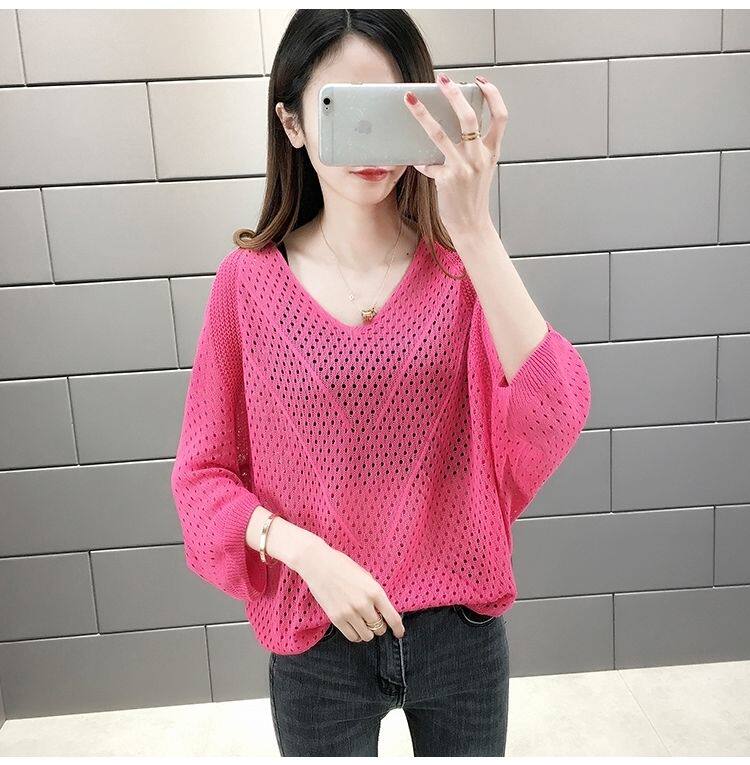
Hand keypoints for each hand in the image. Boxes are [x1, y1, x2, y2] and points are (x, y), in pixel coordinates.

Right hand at [295, 538, 405, 641]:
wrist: (318, 564)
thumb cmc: (343, 566)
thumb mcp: (366, 576)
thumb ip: (375, 593)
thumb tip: (382, 610)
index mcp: (375, 591)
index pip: (392, 617)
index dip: (398, 628)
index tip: (399, 633)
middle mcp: (364, 604)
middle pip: (379, 628)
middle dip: (380, 626)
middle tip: (375, 621)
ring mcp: (349, 613)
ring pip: (366, 636)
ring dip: (368, 632)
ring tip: (364, 624)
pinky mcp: (336, 618)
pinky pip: (352, 637)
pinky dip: (356, 635)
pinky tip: (355, 627)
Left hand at [403, 73, 507, 239]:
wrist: (471, 224)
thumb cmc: (473, 195)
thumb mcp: (482, 168)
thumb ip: (474, 148)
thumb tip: (452, 123)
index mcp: (492, 152)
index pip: (501, 117)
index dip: (493, 95)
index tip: (480, 81)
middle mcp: (479, 157)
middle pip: (469, 118)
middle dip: (454, 95)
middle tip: (441, 79)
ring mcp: (463, 168)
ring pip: (440, 134)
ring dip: (422, 114)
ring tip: (410, 100)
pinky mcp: (446, 179)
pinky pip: (427, 163)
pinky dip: (420, 160)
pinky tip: (416, 160)